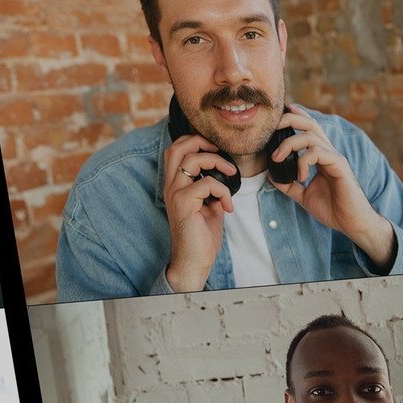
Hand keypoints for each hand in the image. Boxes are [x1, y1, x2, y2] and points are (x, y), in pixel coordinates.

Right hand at [160, 132, 235, 291]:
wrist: (194, 261)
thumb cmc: (201, 237)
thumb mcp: (209, 207)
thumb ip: (212, 190)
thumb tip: (225, 178)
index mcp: (175, 185)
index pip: (176, 150)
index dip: (195, 142)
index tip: (217, 151)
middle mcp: (171, 186)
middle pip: (177, 147)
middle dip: (201, 141)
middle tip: (220, 151)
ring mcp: (175, 194)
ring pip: (193, 159)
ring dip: (217, 162)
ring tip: (231, 174)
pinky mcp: (184, 203)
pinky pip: (208, 183)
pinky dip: (223, 191)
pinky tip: (227, 207)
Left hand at [271, 106, 396, 271]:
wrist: (351, 223)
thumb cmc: (333, 209)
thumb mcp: (305, 196)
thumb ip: (289, 185)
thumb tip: (271, 176)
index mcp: (321, 157)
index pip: (309, 130)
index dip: (296, 118)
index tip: (279, 116)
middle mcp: (328, 153)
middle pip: (311, 124)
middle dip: (291, 119)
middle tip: (273, 125)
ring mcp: (334, 158)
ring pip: (311, 136)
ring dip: (290, 144)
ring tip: (277, 159)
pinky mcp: (339, 166)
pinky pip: (318, 153)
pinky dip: (303, 161)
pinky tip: (301, 177)